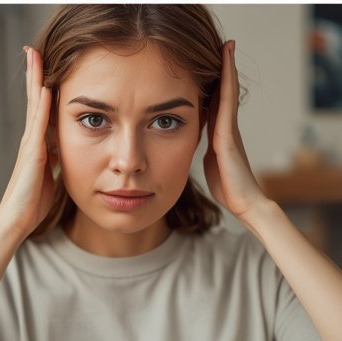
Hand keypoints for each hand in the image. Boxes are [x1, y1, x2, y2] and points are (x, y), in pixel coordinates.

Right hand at [0, 46, 57, 241]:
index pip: (40, 108)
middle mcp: (30, 140)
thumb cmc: (32, 202)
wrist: (17, 220)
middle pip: (33, 99)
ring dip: (35, 81)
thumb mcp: (50, 174)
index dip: (40, 86)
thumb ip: (55, 158)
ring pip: (34, 106)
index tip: (42, 65)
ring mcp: (29, 145)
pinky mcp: (32, 155)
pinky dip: (42, 106)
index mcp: (36, 144)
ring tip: (35, 58)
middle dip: (34, 74)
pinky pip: (38, 126)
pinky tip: (45, 89)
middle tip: (32, 49)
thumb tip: (61, 148)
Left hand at [203, 40, 267, 218]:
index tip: (209, 63)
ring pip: (228, 92)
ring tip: (226, 47)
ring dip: (227, 69)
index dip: (214, 82)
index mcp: (219, 132)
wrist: (244, 201)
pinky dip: (226, 85)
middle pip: (224, 90)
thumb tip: (191, 144)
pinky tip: (224, 71)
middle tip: (223, 44)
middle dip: (223, 68)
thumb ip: (205, 148)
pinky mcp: (228, 135)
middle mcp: (226, 126)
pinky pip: (226, 104)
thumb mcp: (210, 162)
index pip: (215, 101)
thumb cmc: (227, 186)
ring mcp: (229, 129)